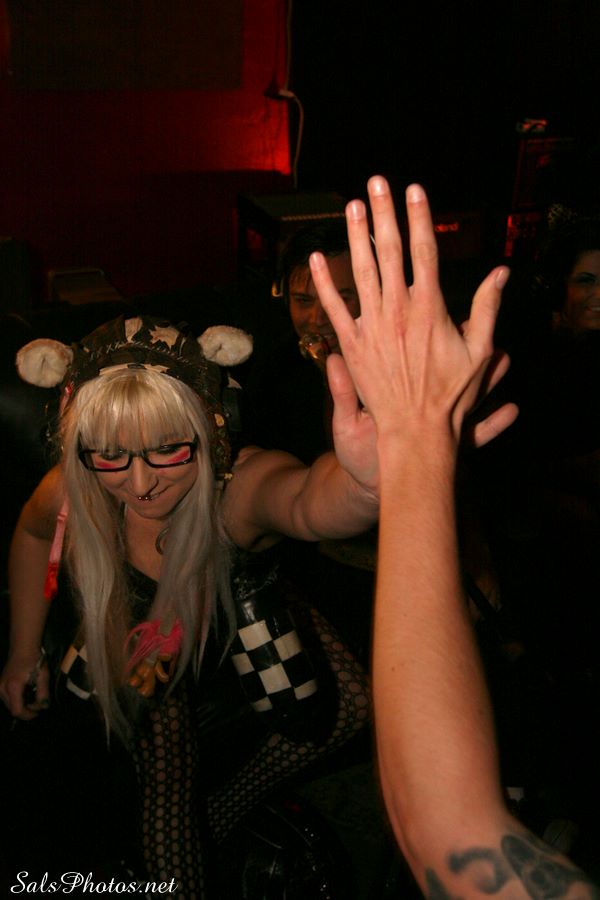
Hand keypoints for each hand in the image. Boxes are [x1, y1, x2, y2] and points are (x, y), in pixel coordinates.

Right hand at [0, 651, 48, 719]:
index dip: (28, 715)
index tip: (38, 711)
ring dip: (22, 705)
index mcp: (13, 686)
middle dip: (27, 709)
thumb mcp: (43, 675)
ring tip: (33, 695)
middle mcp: (3, 689)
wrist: (22, 648)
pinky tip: (26, 692)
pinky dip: (18, 699)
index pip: (17, 711)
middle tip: (38, 701)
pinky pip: (8, 699)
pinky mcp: (0, 686)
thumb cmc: (34, 660)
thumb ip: (43, 692)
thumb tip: (44, 706)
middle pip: (13, 710)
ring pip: (10, 705)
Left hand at [310, 178, 517, 446]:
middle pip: (389, 252)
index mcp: (430, 308)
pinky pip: (334, 308)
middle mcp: (397, 310)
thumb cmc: (452, 395)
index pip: (424, 251)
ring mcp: (371, 327)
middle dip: (383, 213)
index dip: (419, 217)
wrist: (415, 431)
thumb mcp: (481, 352)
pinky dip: (323, 283)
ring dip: (355, 236)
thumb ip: (487, 308)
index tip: (413, 189)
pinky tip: (316, 258)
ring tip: (351, 205)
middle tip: (376, 182)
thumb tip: (500, 272)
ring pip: (361, 272)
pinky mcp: (351, 345)